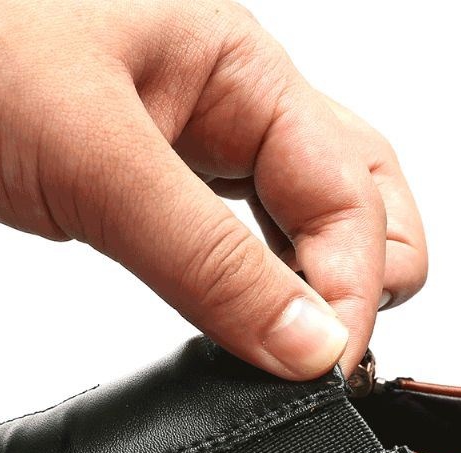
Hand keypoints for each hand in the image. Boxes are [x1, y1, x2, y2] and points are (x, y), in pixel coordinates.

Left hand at [0, 1, 425, 377]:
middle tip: (323, 352)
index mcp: (249, 74)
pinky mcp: (171, 179)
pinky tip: (248, 314)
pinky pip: (252, 236)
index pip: (351, 202)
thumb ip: (210, 263)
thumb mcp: (93, 158)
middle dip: (365, 279)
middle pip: (367, 201)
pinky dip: (267, 284)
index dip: (351, 296)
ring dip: (322, 285)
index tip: (325, 370)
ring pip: (318, 220)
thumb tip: (309, 345)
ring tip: (289, 343)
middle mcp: (245, 107)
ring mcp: (211, 143)